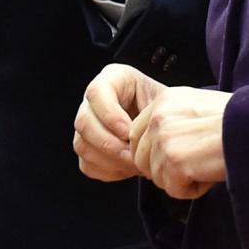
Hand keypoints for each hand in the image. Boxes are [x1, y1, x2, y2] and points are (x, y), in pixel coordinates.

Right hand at [74, 64, 166, 181]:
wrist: (166, 125)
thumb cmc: (166, 109)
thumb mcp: (165, 100)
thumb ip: (152, 112)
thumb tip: (137, 135)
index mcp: (114, 78)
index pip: (97, 92)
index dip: (110, 115)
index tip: (129, 132)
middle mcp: (95, 100)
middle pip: (84, 122)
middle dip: (109, 144)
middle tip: (133, 156)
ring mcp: (88, 124)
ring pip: (82, 145)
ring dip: (109, 160)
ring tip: (134, 163)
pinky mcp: (88, 147)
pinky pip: (87, 163)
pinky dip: (108, 170)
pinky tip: (127, 168)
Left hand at [129, 86, 230, 199]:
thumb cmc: (235, 119)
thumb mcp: (196, 105)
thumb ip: (171, 120)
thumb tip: (157, 146)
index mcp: (163, 101)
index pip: (137, 135)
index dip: (154, 153)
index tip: (175, 157)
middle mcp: (158, 117)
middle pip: (141, 159)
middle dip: (163, 169)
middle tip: (191, 165)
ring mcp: (164, 140)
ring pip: (156, 177)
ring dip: (180, 180)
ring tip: (205, 165)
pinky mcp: (175, 162)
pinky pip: (173, 190)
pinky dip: (193, 190)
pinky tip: (209, 173)